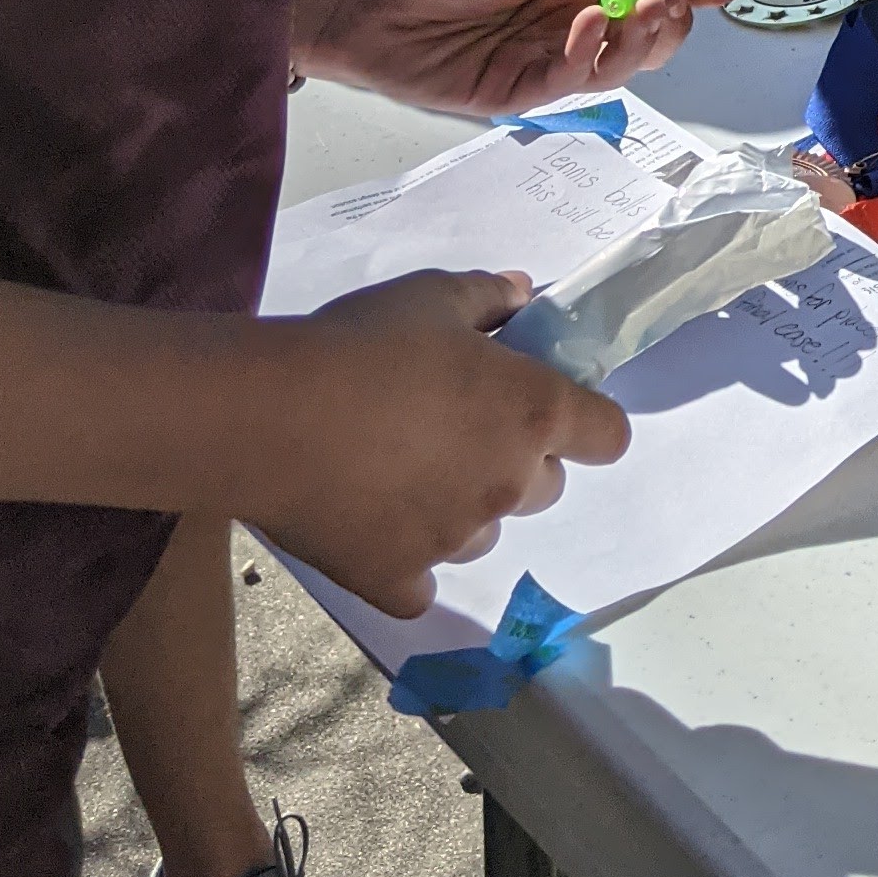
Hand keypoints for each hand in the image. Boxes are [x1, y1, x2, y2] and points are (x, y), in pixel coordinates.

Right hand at [255, 270, 630, 614]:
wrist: (269, 416)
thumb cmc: (362, 345)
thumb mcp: (431, 295)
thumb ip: (488, 295)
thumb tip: (522, 291)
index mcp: (532, 411)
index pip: (608, 435)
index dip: (587, 423)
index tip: (551, 408)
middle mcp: (508, 482)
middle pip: (547, 487)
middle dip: (517, 462)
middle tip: (456, 432)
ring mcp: (455, 538)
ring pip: (485, 534)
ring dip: (462, 510)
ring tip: (401, 474)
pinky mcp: (397, 579)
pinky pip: (422, 585)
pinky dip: (407, 565)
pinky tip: (374, 530)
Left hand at [300, 0, 732, 115]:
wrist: (350, 1)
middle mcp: (558, 26)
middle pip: (636, 38)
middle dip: (669, 23)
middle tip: (675, 1)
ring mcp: (536, 63)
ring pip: (613, 67)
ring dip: (639, 40)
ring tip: (645, 9)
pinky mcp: (510, 96)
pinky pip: (566, 83)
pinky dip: (587, 56)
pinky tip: (587, 23)